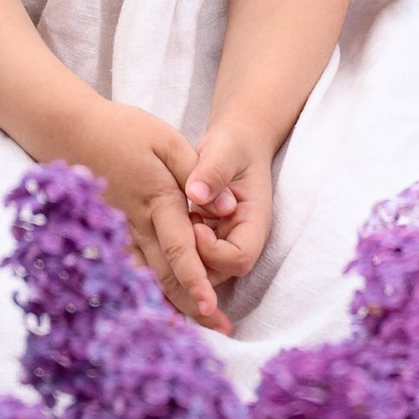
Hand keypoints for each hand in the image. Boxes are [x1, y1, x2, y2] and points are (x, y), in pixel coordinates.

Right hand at [76, 99, 231, 333]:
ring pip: (145, 280)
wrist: (70, 130)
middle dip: (191, 306)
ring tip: (194, 330)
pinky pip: (127, 272)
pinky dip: (143, 294)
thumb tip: (227, 208)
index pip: (179, 249)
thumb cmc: (122, 131)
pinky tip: (156, 310)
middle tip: (218, 328)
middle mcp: (137, 226)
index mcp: (157, 201)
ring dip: (169, 306)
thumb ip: (198, 173)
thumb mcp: (166, 140)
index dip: (195, 280)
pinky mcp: (106, 235)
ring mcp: (118, 234)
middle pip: (165, 276)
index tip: (210, 307)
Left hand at [186, 114, 274, 289]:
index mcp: (254, 222)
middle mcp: (242, 239)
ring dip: (185, 253)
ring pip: (203, 271)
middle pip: (220, 273)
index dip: (213, 250)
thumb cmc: (233, 145)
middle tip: (181, 222)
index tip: (194, 222)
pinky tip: (165, 225)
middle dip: (194, 257)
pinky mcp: (209, 241)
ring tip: (176, 220)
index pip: (240, 258)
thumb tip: (196, 194)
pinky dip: (177, 249)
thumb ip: (213, 170)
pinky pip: (192, 259)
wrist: (235, 145)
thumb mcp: (224, 150)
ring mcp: (226, 243)